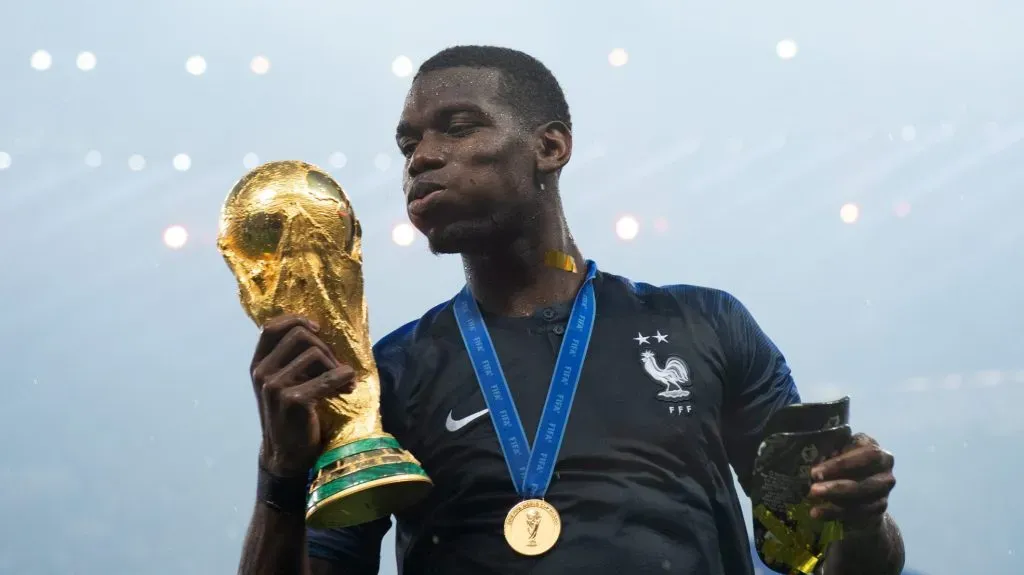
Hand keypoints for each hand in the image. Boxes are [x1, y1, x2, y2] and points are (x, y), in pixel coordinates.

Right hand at [250, 314, 354, 476]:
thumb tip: (318, 331)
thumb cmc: (291, 415)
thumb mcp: (283, 383)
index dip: (297, 320)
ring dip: (336, 366)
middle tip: (336, 367)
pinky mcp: (292, 400)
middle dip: (325, 348)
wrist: (287, 454)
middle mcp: (261, 372)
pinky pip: (327, 376)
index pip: (272, 327)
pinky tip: (348, 388)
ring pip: (315, 353)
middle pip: (300, 335)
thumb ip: (291, 360)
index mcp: (258, 364)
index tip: (317, 330)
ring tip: (343, 383)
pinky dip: (343, 378)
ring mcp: (274, 386)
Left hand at [808, 433, 895, 532]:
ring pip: (860, 497)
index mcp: (876, 452)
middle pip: (864, 479)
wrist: (861, 493)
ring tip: (812, 500)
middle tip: (813, 489)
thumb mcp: (838, 454)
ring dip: (834, 499)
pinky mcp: (878, 508)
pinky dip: (835, 512)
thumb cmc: (845, 465)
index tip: (816, 471)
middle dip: (836, 485)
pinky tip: (818, 513)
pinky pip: (857, 512)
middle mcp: (885, 471)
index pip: (865, 454)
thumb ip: (830, 453)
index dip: (841, 464)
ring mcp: (884, 491)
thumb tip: (813, 458)